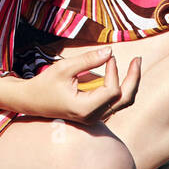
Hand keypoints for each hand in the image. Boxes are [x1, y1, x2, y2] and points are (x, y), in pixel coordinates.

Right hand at [12, 45, 140, 121]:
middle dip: (134, 79)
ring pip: (122, 103)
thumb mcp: (64, 68)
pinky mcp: (94, 113)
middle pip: (124, 100)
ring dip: (131, 84)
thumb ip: (88, 60)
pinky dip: (122, 88)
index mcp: (85, 109)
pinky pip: (115, 103)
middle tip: (138, 60)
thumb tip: (110, 51)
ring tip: (135, 64)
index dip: (114, 71)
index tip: (108, 57)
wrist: (31, 101)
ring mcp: (94, 117)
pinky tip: (123, 74)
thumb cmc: (45, 84)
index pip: (112, 91)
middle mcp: (92, 117)